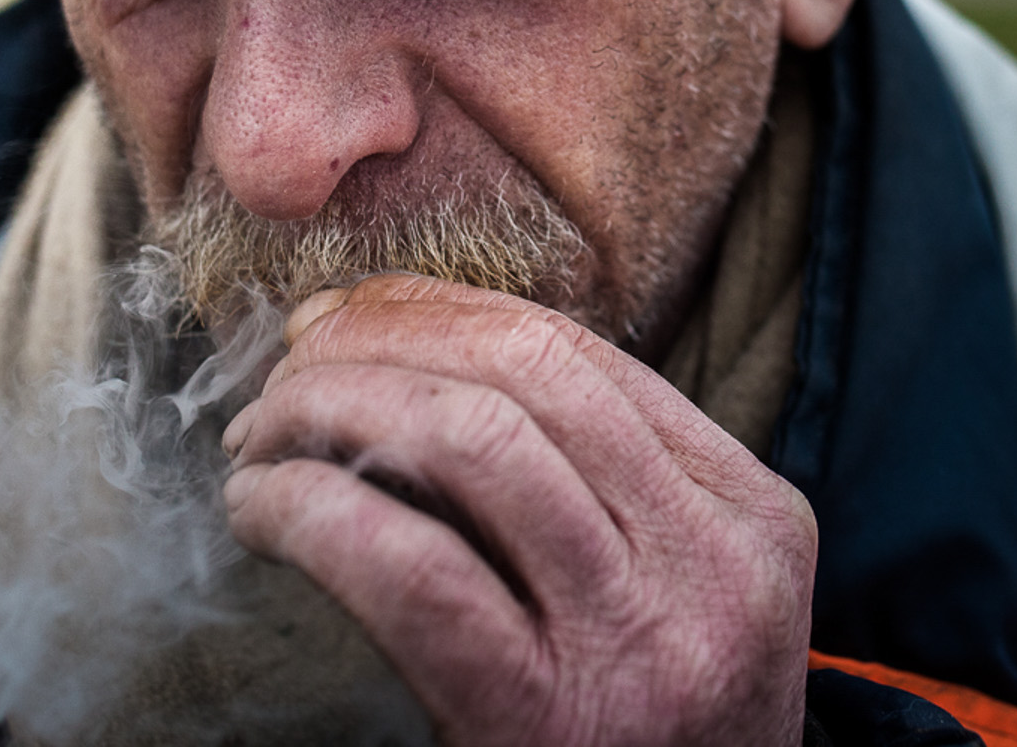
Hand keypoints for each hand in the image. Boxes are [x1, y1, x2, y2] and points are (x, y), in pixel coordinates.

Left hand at [219, 275, 817, 746]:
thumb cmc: (652, 740)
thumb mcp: (677, 598)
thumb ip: (597, 489)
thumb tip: (402, 347)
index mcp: (754, 514)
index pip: (582, 354)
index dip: (443, 311)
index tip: (349, 316)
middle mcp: (713, 564)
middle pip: (525, 371)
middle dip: (381, 340)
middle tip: (288, 366)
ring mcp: (639, 640)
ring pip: (472, 438)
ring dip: (335, 406)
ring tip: (262, 434)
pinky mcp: (544, 718)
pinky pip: (413, 567)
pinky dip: (316, 510)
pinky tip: (263, 510)